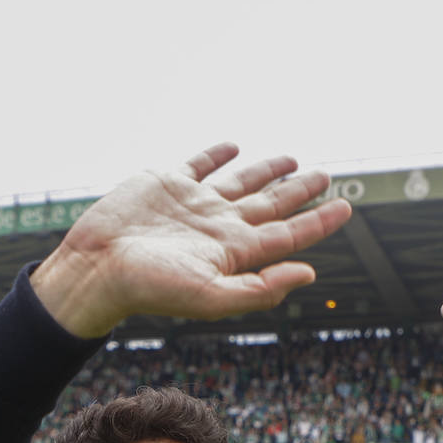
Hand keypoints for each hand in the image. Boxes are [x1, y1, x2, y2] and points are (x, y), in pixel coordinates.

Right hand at [32, 143, 351, 336]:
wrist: (96, 268)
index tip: (346, 208)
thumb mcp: (210, 296)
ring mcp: (194, 204)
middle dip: (300, 192)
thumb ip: (261, 289)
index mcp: (234, 252)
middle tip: (327, 177)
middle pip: (272, 205)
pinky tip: (232, 147)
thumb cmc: (149, 288)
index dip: (319, 222)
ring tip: (293, 161)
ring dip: (267, 172)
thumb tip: (309, 274)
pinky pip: (199, 164)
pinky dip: (217, 155)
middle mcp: (219, 226)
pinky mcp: (166, 183)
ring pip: (242, 183)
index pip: (288, 234)